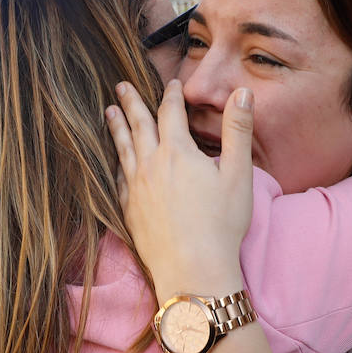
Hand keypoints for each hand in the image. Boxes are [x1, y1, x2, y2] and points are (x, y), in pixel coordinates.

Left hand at [105, 80, 253, 301]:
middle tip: (121, 86)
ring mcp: (136, 188)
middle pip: (139, 125)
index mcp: (178, 152)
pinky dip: (116, 162)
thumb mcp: (238, 174)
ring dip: (117, 127)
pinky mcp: (129, 209)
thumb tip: (242, 92)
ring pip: (123, 149)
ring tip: (109, 112)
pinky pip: (118, 177)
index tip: (172, 84)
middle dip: (131, 103)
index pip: (171, 113)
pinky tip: (116, 160)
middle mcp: (151, 165)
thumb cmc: (221, 224)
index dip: (172, 95)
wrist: (193, 269)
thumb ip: (238, 130)